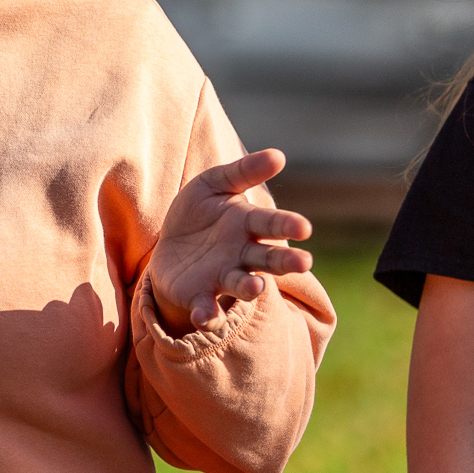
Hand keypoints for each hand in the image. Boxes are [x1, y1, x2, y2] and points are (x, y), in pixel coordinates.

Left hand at [144, 148, 312, 334]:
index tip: (305, 228)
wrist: (168, 246)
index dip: (287, 226)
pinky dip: (207, 315)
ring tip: (255, 287)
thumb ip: (244, 172)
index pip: (272, 224)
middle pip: (267, 259)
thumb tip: (279, 155)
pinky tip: (203, 317)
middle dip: (285, 261)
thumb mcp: (214, 184)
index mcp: (248, 225)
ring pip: (241, 284)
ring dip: (249, 287)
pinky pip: (206, 308)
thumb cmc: (199, 213)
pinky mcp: (199, 297)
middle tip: (304, 263)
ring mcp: (222, 277)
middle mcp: (242, 255)